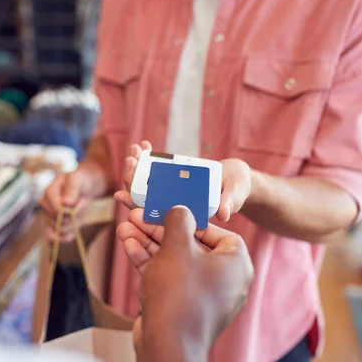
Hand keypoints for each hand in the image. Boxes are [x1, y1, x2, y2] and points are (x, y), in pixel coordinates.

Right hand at [40, 164, 105, 241]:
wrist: (83, 187)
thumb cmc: (80, 181)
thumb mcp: (78, 180)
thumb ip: (72, 190)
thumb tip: (66, 203)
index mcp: (49, 192)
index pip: (55, 208)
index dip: (68, 211)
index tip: (76, 204)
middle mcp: (45, 205)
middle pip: (57, 221)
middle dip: (73, 217)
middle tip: (81, 205)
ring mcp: (48, 217)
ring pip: (59, 230)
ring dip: (73, 225)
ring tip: (79, 213)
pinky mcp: (53, 226)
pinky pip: (58, 238)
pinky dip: (68, 236)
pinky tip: (75, 229)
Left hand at [114, 142, 251, 221]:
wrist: (237, 180)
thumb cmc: (238, 190)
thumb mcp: (235, 195)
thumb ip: (230, 202)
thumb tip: (225, 213)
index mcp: (180, 217)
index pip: (152, 216)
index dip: (135, 207)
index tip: (123, 194)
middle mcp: (171, 205)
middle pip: (143, 197)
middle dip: (133, 179)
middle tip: (130, 160)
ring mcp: (169, 191)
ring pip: (145, 182)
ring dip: (137, 165)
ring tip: (135, 149)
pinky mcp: (171, 177)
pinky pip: (155, 168)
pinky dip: (148, 156)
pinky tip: (144, 144)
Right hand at [128, 206, 252, 354]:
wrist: (168, 346)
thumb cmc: (179, 293)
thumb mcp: (177, 247)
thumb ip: (179, 221)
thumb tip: (181, 210)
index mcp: (236, 264)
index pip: (218, 232)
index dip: (192, 219)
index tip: (171, 212)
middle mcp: (225, 281)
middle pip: (189, 245)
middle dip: (159, 230)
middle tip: (139, 217)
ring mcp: (203, 296)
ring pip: (174, 261)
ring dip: (149, 244)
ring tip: (126, 229)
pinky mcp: (183, 307)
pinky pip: (168, 278)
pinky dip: (150, 263)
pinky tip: (129, 247)